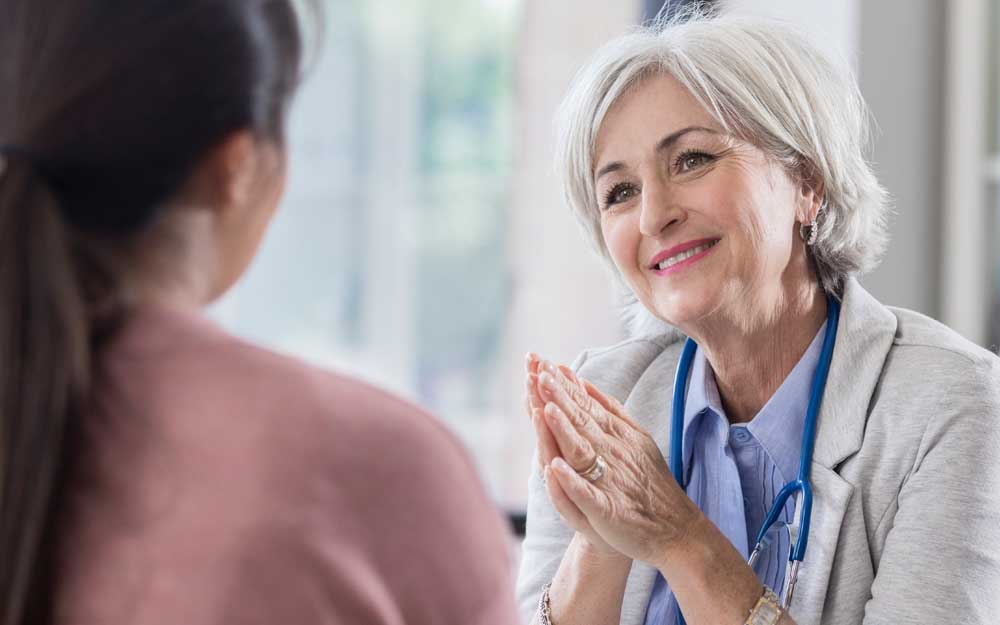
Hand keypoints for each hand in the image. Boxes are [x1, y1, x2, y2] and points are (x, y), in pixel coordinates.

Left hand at [533, 358, 703, 568]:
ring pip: (581, 451)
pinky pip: (587, 494)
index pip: (584, 406)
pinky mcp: (608, 509)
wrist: (673, 529)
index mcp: (615, 436)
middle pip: (580, 422)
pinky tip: (556, 468)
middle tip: (540, 373)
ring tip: (546, 410)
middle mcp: (612, 453)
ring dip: (563, 430)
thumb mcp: (635, 437)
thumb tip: (582, 382)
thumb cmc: (647, 482)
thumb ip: (610, 409)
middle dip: (559, 398)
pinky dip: (572, 481)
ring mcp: (609, 480)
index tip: (544, 363)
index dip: (563, 386)